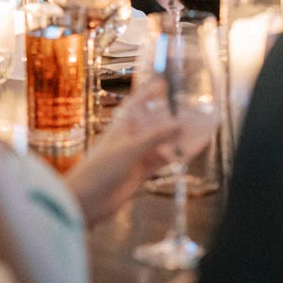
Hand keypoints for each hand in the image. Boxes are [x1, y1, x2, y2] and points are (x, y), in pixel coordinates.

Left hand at [65, 81, 178, 225]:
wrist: (87, 200)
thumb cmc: (101, 169)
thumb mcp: (129, 149)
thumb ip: (155, 138)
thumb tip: (179, 125)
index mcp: (121, 125)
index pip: (136, 103)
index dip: (148, 92)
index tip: (163, 82)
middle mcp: (130, 138)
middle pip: (152, 122)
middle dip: (167, 115)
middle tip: (187, 106)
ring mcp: (136, 155)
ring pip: (159, 143)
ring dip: (174, 137)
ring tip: (195, 128)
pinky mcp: (141, 172)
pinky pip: (161, 161)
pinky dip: (174, 157)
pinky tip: (188, 153)